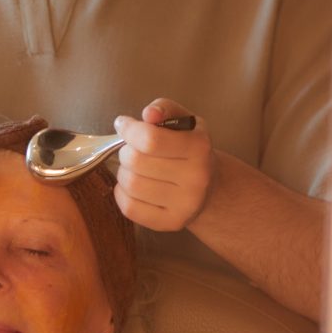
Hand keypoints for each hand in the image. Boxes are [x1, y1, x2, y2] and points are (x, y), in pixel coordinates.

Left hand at [112, 97, 213, 232]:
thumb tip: (148, 114)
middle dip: (126, 151)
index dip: (128, 129)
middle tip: (132, 149)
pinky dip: (122, 193)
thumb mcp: (183, 121)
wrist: (209, 187)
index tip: (124, 125)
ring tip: (134, 167)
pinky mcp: (171, 223)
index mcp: (199, 148)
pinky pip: (129, 207)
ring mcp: (185, 205)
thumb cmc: (188, 149)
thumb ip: (164, 109)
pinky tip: (132, 185)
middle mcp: (196, 178)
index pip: (150, 139)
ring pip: (130, 184)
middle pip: (136, 161)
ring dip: (123, 172)